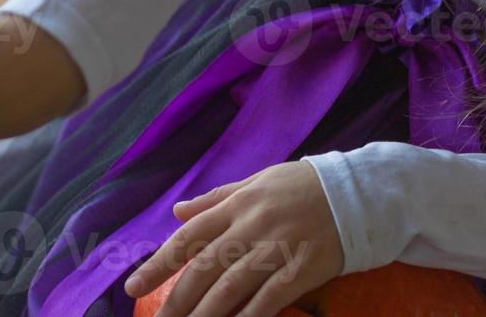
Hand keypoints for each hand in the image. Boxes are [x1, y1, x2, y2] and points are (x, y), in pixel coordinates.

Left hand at [122, 162, 343, 316]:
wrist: (352, 192)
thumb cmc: (299, 186)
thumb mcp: (254, 182)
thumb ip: (215, 199)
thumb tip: (178, 211)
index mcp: (236, 205)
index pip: (188, 237)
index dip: (159, 263)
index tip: (134, 286)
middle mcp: (250, 227)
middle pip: (204, 268)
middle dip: (176, 300)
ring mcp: (275, 250)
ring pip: (230, 288)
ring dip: (204, 315)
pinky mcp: (300, 271)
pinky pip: (268, 300)